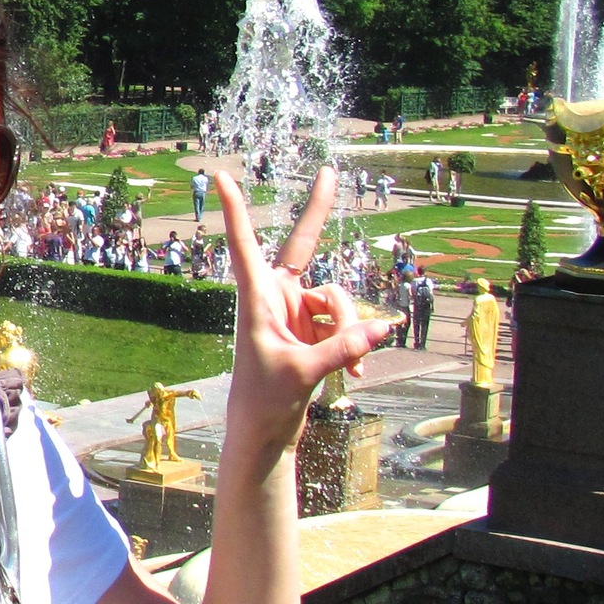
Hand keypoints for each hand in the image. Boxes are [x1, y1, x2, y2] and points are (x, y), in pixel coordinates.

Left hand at [213, 164, 398, 451]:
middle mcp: (275, 297)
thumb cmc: (266, 402)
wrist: (265, 433)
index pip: (245, 245)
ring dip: (348, 330)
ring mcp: (296, 310)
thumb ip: (342, 349)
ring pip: (338, 298)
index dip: (236, 210)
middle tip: (331, 170)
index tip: (221, 177)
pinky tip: (358, 373)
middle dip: (319, 211)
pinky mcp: (315, 329)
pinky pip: (348, 323)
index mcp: (256, 299)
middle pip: (306, 249)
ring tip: (346, 365)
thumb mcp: (304, 374)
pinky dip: (355, 345)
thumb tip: (381, 326)